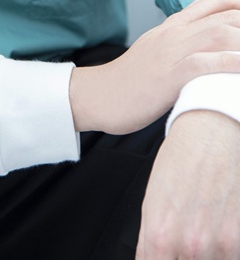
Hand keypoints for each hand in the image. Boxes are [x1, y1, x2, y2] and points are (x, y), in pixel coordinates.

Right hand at [69, 0, 239, 133]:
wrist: (99, 94)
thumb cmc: (132, 76)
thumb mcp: (158, 41)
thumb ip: (184, 19)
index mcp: (174, 25)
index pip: (217, 0)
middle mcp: (176, 33)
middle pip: (226, 15)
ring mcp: (172, 52)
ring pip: (220, 35)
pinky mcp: (168, 75)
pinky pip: (204, 63)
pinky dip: (230, 63)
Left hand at [137, 110, 239, 258]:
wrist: (210, 132)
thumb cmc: (180, 161)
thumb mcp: (151, 202)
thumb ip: (149, 244)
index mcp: (160, 236)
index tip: (168, 255)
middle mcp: (189, 245)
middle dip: (185, 258)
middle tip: (188, 237)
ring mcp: (218, 245)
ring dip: (208, 255)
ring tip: (205, 230)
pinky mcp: (239, 239)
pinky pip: (230, 258)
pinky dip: (225, 250)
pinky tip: (219, 229)